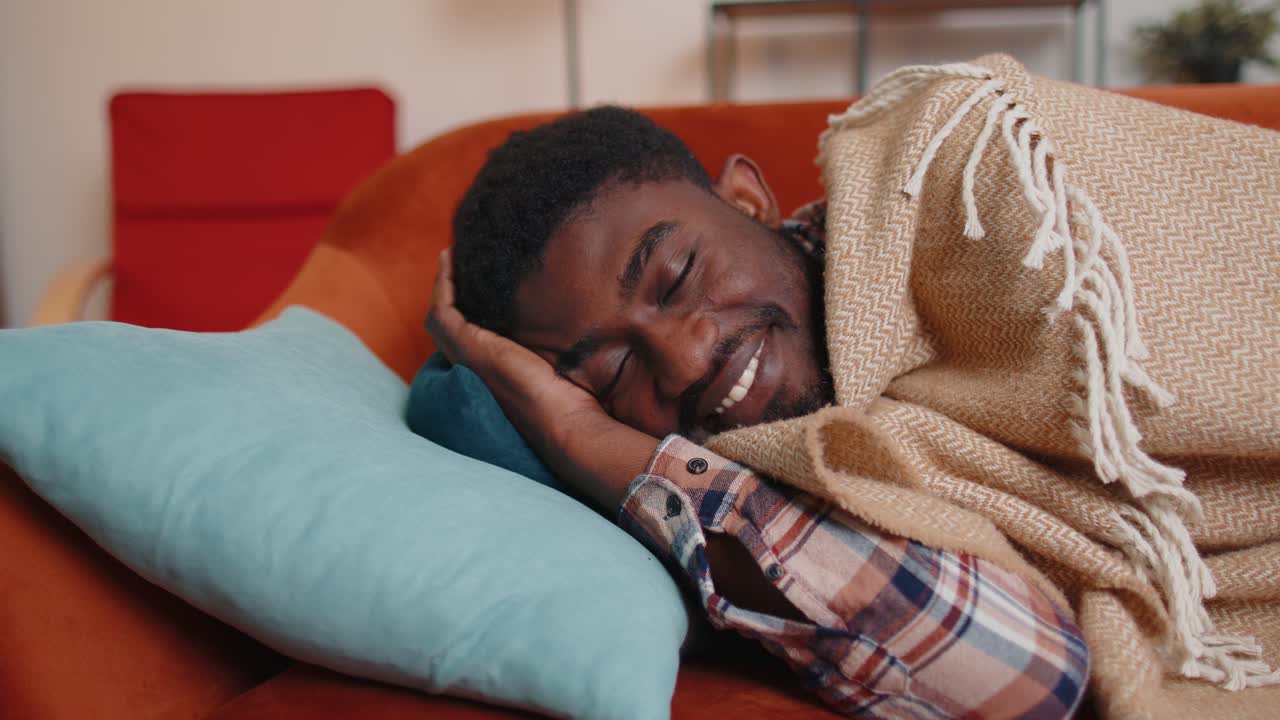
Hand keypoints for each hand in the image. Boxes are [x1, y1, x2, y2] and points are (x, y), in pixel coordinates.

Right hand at [426, 250, 659, 508]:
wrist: (567, 424)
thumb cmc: (574, 401)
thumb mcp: (562, 365)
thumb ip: (560, 347)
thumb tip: (585, 328)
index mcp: (493, 374)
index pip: (469, 338)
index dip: (468, 310)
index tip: (476, 281)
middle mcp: (474, 369)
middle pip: (448, 325)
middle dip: (449, 292)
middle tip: (455, 261)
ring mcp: (467, 360)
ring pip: (440, 315)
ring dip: (442, 283)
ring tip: (451, 255)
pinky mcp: (470, 349)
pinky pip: (443, 310)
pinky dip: (443, 284)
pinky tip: (451, 259)